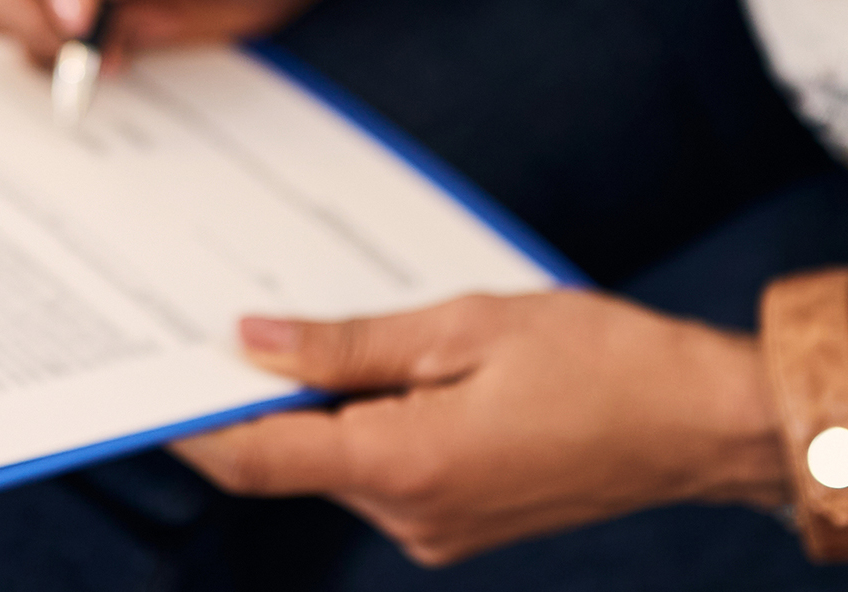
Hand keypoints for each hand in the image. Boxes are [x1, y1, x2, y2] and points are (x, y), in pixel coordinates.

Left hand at [174, 293, 788, 565]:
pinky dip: (368, 422)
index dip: (193, 422)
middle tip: (232, 316)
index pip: (259, 458)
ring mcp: (435, 530)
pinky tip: (391, 367)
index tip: (143, 381)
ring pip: (339, 461)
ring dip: (323, 403)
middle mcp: (410, 517)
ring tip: (333, 326)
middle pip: (294, 458)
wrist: (703, 425)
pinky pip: (383, 470)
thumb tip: (253, 344)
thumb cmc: (604, 363)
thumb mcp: (465, 326)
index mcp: (406, 466)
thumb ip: (350, 343)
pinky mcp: (458, 524)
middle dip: (262, 394)